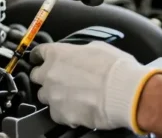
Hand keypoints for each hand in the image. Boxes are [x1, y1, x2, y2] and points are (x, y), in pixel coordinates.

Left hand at [29, 41, 161, 132]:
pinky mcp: (59, 114)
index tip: (41, 60)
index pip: (38, 53)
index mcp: (57, 54)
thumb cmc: (115, 69)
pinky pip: (56, 113)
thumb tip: (79, 55)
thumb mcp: (97, 48)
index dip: (40, 57)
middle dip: (46, 78)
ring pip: (44, 96)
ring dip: (55, 96)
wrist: (125, 93)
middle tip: (61, 81)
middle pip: (37, 77)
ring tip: (73, 97)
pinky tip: (78, 109)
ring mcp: (53, 95)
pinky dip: (65, 112)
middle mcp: (50, 73)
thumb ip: (79, 51)